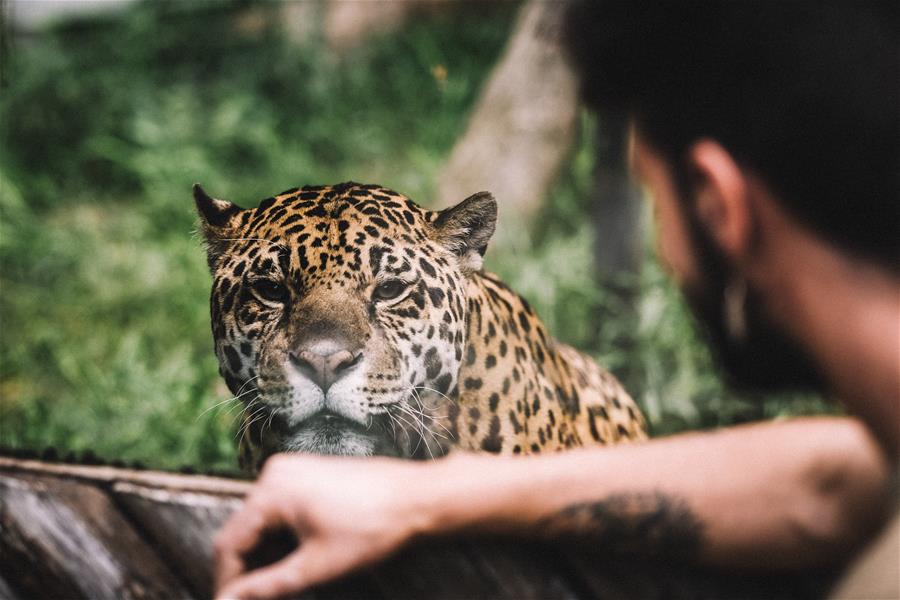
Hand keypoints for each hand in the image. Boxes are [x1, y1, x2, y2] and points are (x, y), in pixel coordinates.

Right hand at [214, 453, 434, 598]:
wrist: (419, 497)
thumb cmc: (373, 528)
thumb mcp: (316, 567)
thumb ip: (267, 587)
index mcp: (272, 490)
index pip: (229, 543)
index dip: (227, 582)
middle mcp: (275, 472)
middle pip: (243, 530)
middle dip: (247, 569)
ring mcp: (293, 469)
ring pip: (261, 521)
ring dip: (265, 554)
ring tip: (277, 586)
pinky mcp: (309, 473)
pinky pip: (280, 508)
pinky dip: (282, 536)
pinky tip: (295, 560)